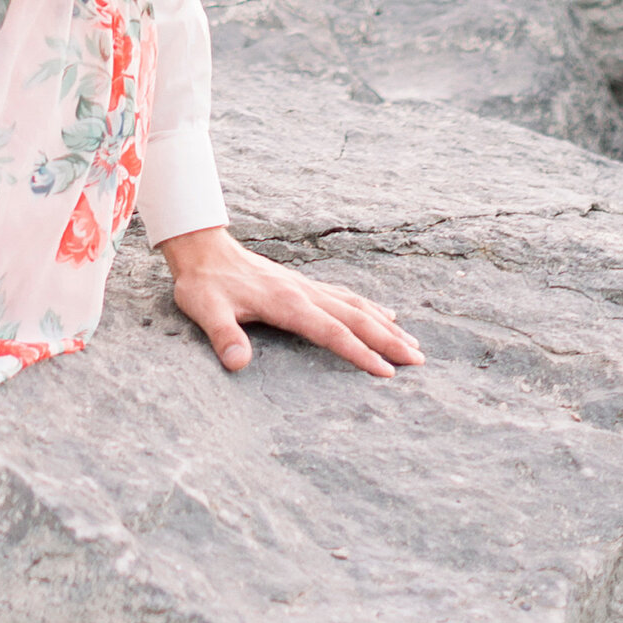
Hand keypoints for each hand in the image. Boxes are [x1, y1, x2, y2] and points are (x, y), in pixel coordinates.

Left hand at [158, 226, 425, 378]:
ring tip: (413, 344)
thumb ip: (223, 336)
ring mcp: (306, 287)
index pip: (333, 333)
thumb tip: (237, 363)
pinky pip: (346, 297)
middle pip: (356, 318)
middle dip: (389, 341)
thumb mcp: (206, 310)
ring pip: (356, 306)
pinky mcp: (303, 285)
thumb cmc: (204, 284)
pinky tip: (384, 314)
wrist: (203, 249)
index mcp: (288, 304)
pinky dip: (370, 307)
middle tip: (419, 362)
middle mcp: (304, 293)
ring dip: (386, 325)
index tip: (387, 373)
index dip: (360, 354)